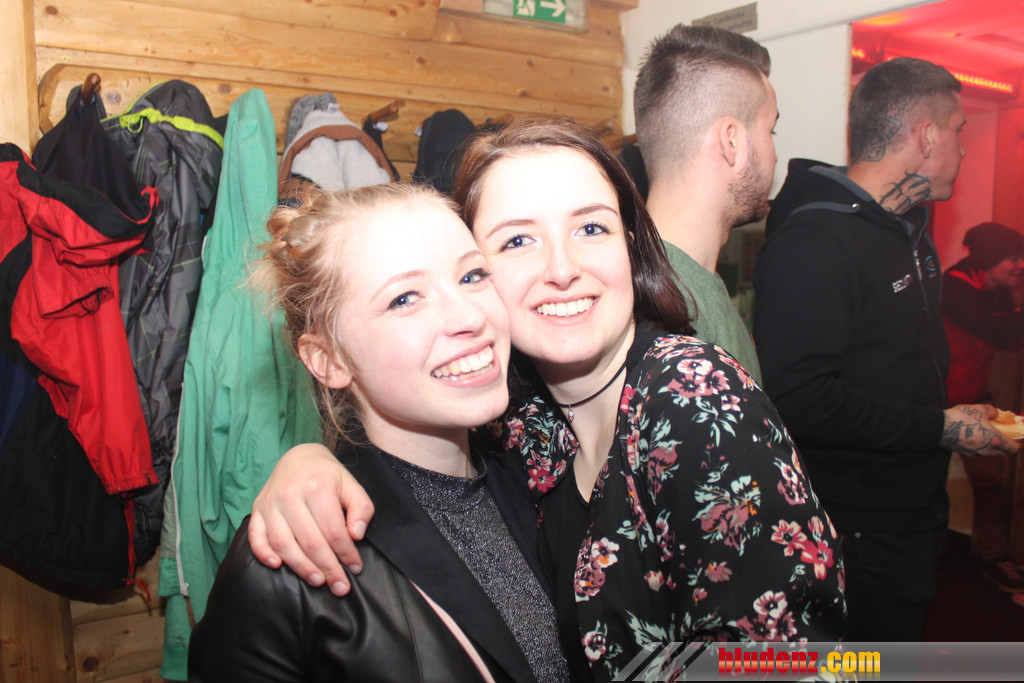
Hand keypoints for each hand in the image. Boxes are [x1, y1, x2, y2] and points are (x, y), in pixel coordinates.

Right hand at [248, 443, 374, 595]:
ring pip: (283, 543)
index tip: (355, 568)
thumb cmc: (327, 476)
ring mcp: (270, 503)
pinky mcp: (256, 510)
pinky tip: (277, 566)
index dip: (346, 554)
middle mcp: (290, 495)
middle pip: (310, 541)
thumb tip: (357, 535)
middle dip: (327, 568)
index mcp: (317, 487)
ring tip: (317, 581)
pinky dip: (263, 553)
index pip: (333, 530)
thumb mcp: (351, 484)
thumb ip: (361, 508)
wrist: (299, 457)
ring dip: (300, 567)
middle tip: (340, 586)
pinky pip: (256, 536)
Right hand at [941, 404, 1021, 457]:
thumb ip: (991, 411)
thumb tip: (995, 413)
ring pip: (990, 453)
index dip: (1018, 444)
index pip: (1013, 448)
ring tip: (987, 435)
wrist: (939, 428)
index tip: (1019, 438)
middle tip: (1004, 437)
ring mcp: (975, 452)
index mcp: (994, 440)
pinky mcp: (965, 452)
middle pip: (1003, 453)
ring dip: (992, 446)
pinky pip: (978, 451)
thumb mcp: (979, 409)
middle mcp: (987, 449)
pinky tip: (974, 436)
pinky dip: (980, 446)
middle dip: (1006, 447)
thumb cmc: (961, 418)